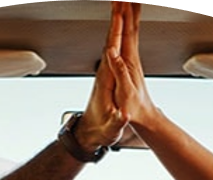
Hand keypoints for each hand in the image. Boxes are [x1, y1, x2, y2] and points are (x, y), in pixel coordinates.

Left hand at [74, 1, 130, 150]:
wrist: (89, 133)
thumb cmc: (101, 129)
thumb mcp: (112, 127)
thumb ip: (117, 120)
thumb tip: (123, 115)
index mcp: (106, 80)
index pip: (112, 50)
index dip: (117, 33)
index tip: (121, 15)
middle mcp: (104, 71)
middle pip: (111, 38)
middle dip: (117, 16)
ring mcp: (105, 71)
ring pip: (112, 39)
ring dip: (117, 20)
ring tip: (121, 2)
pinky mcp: (108, 73)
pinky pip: (114, 46)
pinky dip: (118, 32)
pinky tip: (120, 25)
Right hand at [105, 1, 158, 128]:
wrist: (145, 117)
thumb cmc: (134, 109)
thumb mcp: (125, 94)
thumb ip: (120, 72)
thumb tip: (113, 53)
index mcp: (129, 62)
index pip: (125, 33)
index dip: (121, 16)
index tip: (119, 0)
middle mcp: (132, 57)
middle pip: (130, 25)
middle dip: (126, 7)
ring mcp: (132, 59)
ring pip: (131, 29)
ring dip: (128, 12)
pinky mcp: (130, 63)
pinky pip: (129, 37)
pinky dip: (127, 25)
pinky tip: (126, 20)